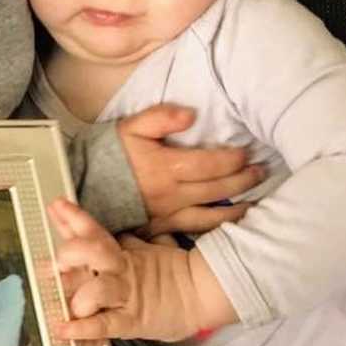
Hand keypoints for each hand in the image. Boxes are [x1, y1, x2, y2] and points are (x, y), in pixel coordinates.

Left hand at [48, 198, 237, 342]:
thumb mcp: (143, 251)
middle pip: (94, 252)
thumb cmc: (169, 276)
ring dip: (77, 294)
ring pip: (97, 288)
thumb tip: (97, 227)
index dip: (75, 218)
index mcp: (122, 253)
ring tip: (59, 299)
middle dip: (71, 253)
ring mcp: (126, 295)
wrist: (201, 296)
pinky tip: (62, 331)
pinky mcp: (132, 321)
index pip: (95, 231)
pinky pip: (105, 325)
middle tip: (53, 261)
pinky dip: (82, 330)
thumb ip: (121, 240)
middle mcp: (121, 271)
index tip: (56, 205)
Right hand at [117, 104, 263, 233]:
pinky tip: (228, 225)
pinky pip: (194, 230)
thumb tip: (192, 115)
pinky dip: (215, 228)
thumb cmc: (111, 152)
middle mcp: (172, 194)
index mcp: (167, 167)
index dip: (234, 159)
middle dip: (244, 180)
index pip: (211, 164)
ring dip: (236, 209)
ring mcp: (168, 215)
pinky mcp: (161, 229)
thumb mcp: (132, 126)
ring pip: (211, 216)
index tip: (247, 153)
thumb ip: (161, 117)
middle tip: (261, 171)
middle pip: (218, 190)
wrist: (84, 184)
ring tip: (254, 202)